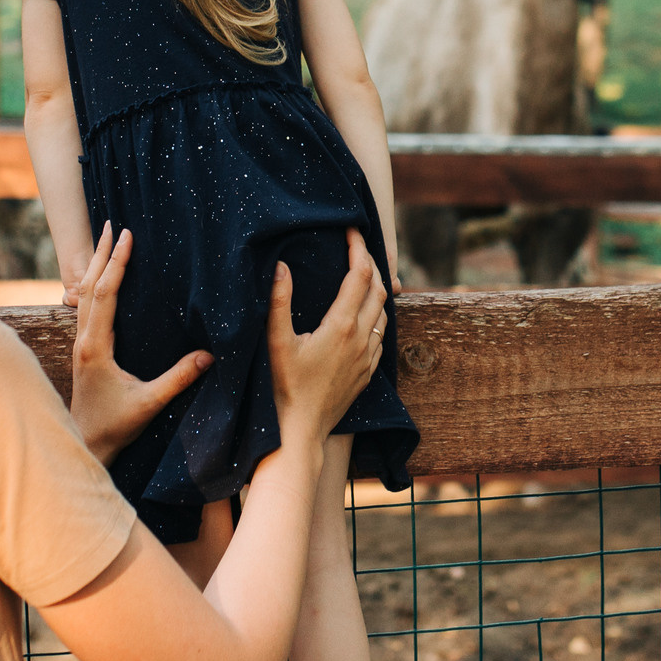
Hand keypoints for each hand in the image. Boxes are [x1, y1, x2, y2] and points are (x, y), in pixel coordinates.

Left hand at [68, 225, 211, 465]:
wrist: (86, 443)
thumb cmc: (115, 426)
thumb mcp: (149, 403)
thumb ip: (178, 379)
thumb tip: (209, 356)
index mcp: (96, 347)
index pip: (104, 295)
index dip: (115, 263)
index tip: (125, 236)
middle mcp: (83, 340)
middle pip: (88, 286)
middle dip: (100, 253)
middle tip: (111, 224)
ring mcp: (81, 344)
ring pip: (83, 295)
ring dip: (94, 266)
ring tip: (104, 240)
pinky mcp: (84, 350)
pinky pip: (85, 307)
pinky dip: (93, 285)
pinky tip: (101, 279)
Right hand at [266, 228, 385, 444]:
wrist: (301, 431)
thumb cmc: (284, 387)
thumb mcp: (276, 342)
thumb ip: (278, 302)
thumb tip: (280, 266)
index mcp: (342, 325)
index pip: (360, 274)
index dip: (358, 247)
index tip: (352, 230)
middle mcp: (362, 338)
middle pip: (379, 288)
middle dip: (371, 262)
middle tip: (357, 246)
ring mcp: (368, 357)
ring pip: (383, 312)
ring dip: (376, 289)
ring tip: (362, 273)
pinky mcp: (368, 372)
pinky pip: (380, 335)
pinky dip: (375, 315)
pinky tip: (363, 315)